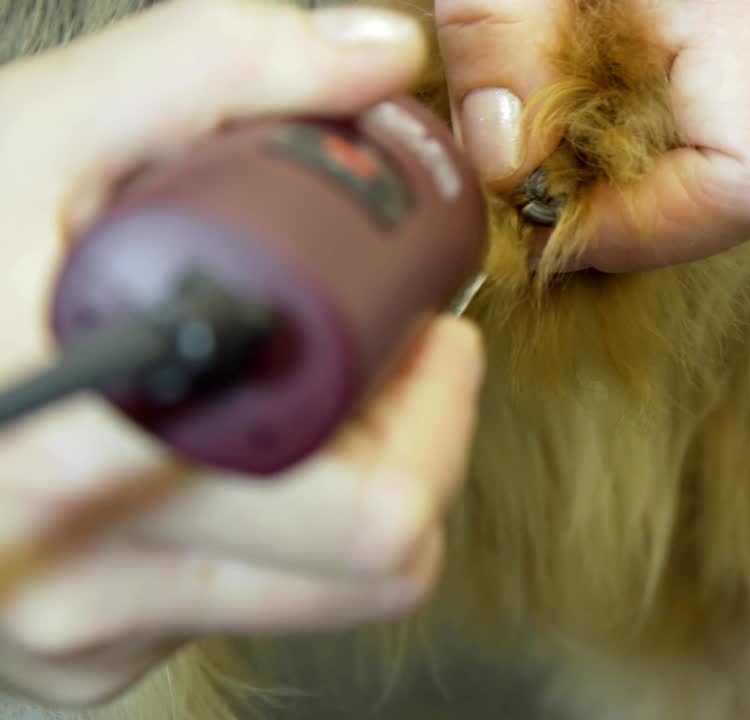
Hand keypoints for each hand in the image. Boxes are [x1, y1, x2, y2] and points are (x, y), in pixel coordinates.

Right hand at [0, 0, 483, 706]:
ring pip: (336, 592)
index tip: (420, 327)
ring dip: (361, 485)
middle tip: (391, 359)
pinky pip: (261, 607)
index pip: (361, 503)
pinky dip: (284, 532)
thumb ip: (216, 65)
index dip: (428, 404)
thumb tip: (380, 55)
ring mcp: (84, 631)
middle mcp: (77, 575)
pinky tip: (233, 452)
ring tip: (310, 395)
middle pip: (376, 555)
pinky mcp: (87, 660)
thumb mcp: (41, 129)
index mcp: (81, 452)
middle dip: (417, 441)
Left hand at [435, 0, 749, 271]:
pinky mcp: (745, 35)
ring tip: (548, 126)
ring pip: (722, 160)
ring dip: (627, 174)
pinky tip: (576, 98)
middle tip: (537, 176)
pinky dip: (634, 135)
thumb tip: (506, 167)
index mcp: (747, 10)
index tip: (557, 220)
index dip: (650, 232)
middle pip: (738, 189)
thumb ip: (498, 42)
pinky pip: (706, 121)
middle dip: (628, 210)